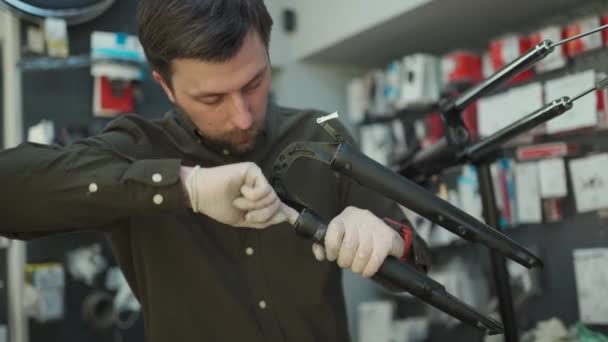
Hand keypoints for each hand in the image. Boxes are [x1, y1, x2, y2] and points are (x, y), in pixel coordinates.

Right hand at [181, 162, 295, 227]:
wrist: (202, 195)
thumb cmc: (218, 206)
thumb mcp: (243, 220)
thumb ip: (263, 220)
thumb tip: (285, 216)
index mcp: (258, 199)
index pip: (276, 205)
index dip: (286, 212)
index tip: (294, 218)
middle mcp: (260, 186)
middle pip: (276, 204)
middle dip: (263, 215)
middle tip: (247, 216)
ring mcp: (257, 177)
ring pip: (271, 197)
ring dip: (253, 206)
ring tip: (238, 202)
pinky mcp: (253, 170)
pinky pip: (264, 189)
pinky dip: (252, 196)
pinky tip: (241, 191)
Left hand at [311, 207, 403, 277]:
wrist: (384, 234)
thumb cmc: (356, 236)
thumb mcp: (340, 236)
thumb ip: (325, 245)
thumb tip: (320, 255)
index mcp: (346, 216)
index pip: (334, 230)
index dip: (331, 247)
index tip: (332, 256)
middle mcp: (362, 218)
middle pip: (349, 245)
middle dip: (345, 261)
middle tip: (346, 264)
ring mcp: (376, 227)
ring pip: (363, 254)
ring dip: (357, 267)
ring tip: (357, 268)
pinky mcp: (388, 238)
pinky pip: (376, 259)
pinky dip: (369, 269)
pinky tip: (366, 271)